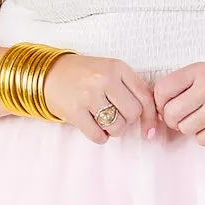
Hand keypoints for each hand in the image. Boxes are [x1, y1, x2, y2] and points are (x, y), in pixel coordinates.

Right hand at [43, 54, 159, 146]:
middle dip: (127, 121)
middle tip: (115, 116)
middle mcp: (104, 79)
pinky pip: (99, 136)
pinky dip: (100, 137)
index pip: (145, 96)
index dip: (150, 117)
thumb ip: (131, 88)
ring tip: (103, 120)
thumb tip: (156, 118)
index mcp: (117, 67)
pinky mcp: (75, 111)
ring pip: (118, 127)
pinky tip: (93, 126)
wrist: (49, 74)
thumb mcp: (110, 71)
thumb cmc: (85, 75)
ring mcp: (88, 95)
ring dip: (113, 130)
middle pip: (133, 113)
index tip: (150, 130)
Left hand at [153, 62, 204, 144]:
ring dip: (189, 128)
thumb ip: (179, 86)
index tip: (167, 105)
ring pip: (185, 128)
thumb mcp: (203, 73)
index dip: (160, 103)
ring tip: (202, 119)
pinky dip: (204, 136)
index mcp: (198, 71)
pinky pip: (201, 140)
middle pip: (171, 113)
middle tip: (183, 117)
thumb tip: (157, 112)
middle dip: (173, 119)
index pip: (162, 90)